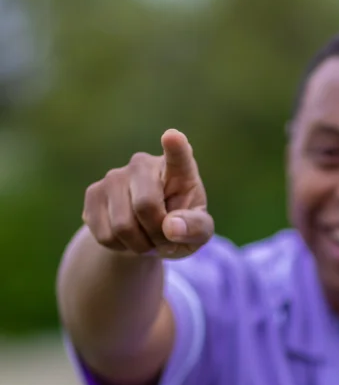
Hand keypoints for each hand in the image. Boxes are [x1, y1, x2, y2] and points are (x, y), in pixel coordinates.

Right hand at [82, 129, 213, 258]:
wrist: (147, 234)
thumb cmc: (180, 226)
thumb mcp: (199, 232)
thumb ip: (195, 228)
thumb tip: (171, 227)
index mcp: (179, 170)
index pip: (178, 155)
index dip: (175, 146)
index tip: (173, 137)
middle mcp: (143, 164)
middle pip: (145, 206)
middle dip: (157, 234)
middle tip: (165, 239)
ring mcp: (114, 176)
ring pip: (122, 226)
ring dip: (139, 245)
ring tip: (148, 238)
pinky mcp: (92, 193)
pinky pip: (105, 235)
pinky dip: (120, 247)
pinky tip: (128, 238)